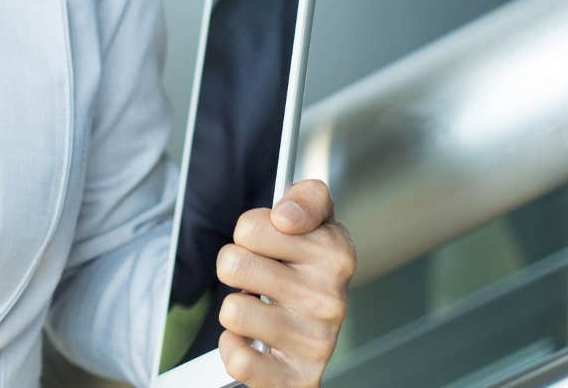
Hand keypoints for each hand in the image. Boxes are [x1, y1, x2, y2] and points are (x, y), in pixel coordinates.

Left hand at [213, 179, 356, 386]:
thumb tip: (286, 216)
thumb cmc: (308, 269)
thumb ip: (306, 198)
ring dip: (236, 311)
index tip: (272, 241)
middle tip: (260, 280)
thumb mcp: (315, 222)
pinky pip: (239, 360)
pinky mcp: (299, 378)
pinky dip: (234, 350)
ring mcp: (316, 340)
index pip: (250, 226)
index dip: (249, 232)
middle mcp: (331, 298)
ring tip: (261, 311)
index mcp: (335, 252)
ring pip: (232, 311)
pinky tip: (254, 342)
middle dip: (236, 270)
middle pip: (232, 264)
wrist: (316, 330)